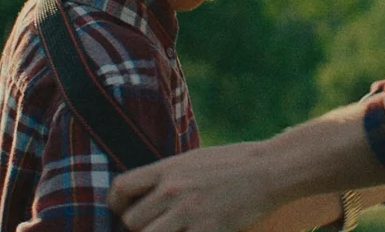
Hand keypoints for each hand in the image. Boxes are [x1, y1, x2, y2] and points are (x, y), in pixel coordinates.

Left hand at [110, 142, 281, 231]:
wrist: (269, 170)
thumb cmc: (234, 164)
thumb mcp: (194, 159)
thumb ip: (168, 176)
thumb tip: (148, 194)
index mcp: (168, 169)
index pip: (121, 187)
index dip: (115, 205)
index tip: (123, 212)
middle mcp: (172, 190)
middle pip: (131, 221)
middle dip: (139, 229)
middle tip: (156, 227)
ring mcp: (189, 212)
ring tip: (172, 231)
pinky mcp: (207, 230)